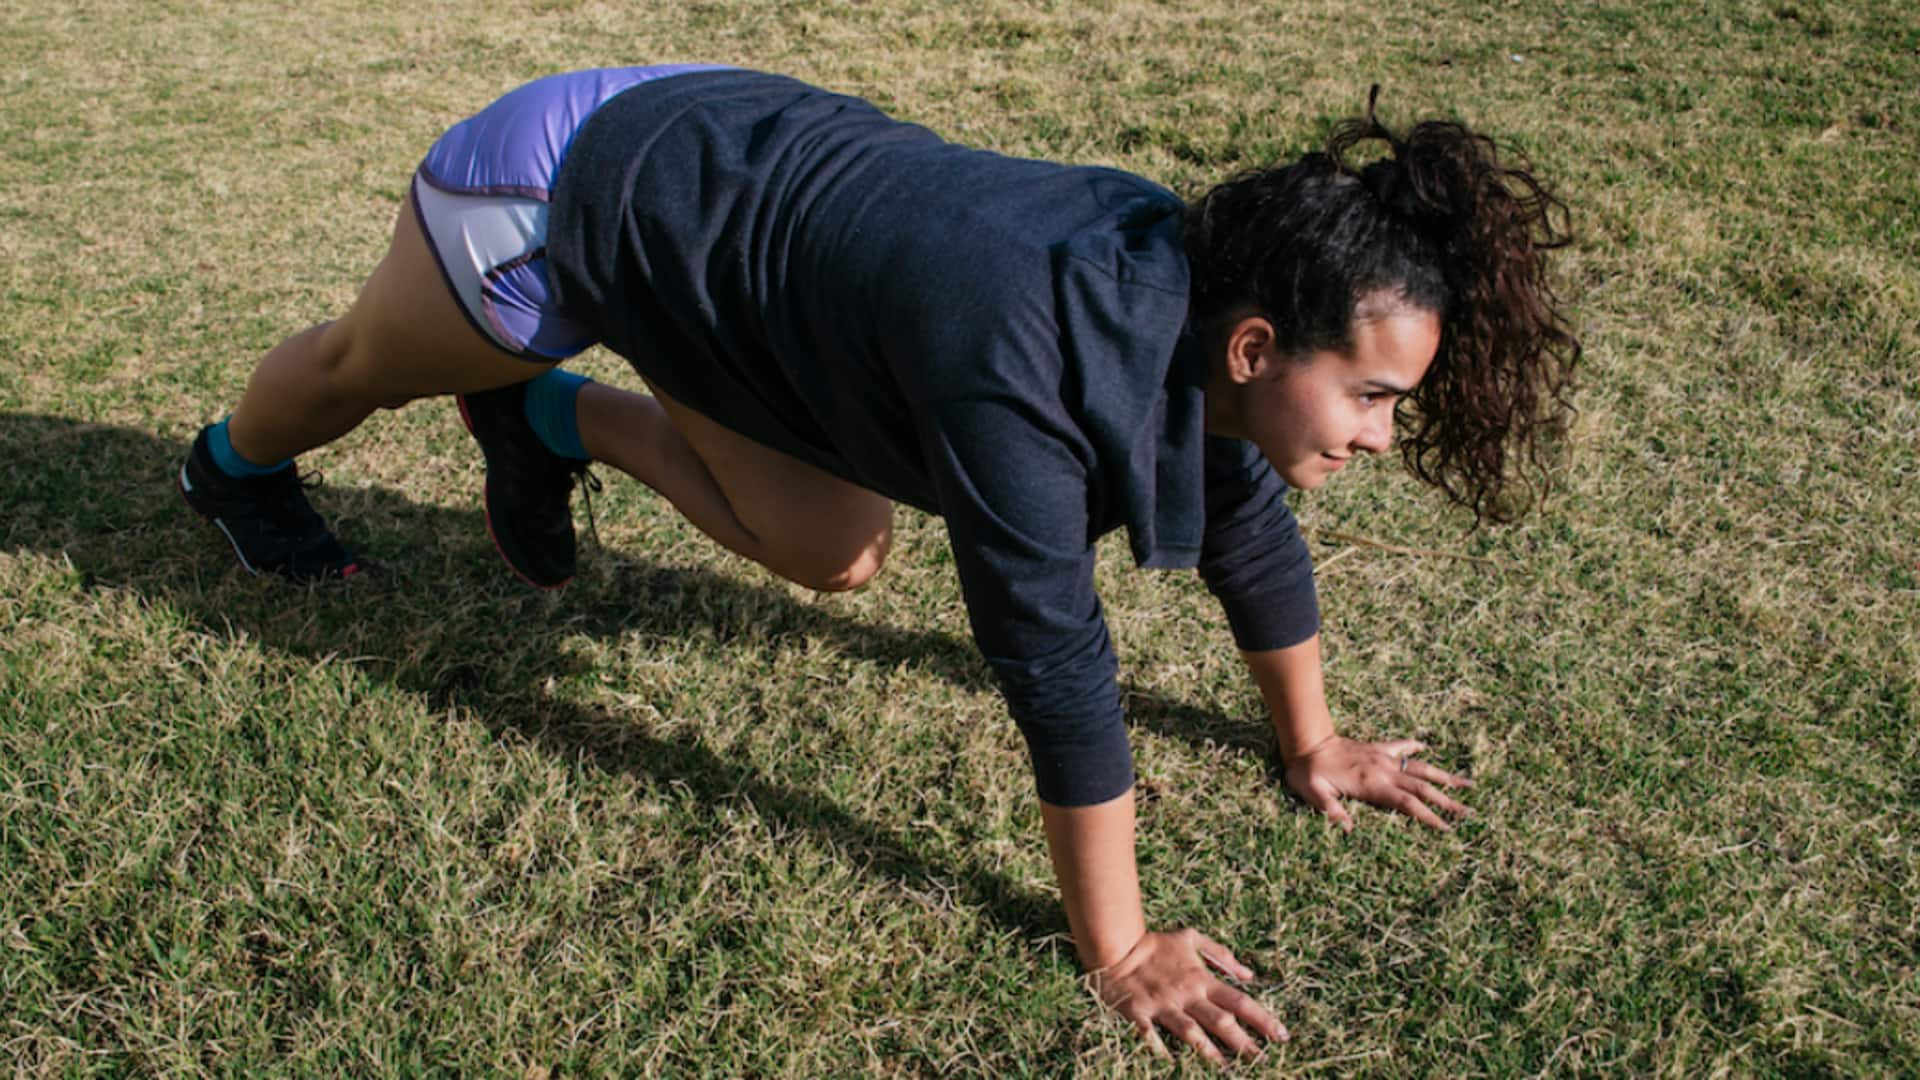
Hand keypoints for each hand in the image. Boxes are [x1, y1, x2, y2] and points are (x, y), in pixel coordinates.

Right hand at [1091, 928, 1287, 1064]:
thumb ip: (1220, 954)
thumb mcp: (1190, 939)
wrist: (1116, 944)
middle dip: (1244, 1042)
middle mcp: (1186, 995)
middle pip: (1220, 1021)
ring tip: (1229, 1070)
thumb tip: (1248, 975)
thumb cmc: (1154, 944)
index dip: (1262, 1018)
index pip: (1238, 1001)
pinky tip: (1172, 1066)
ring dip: (1210, 1052)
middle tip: (1263, 1060)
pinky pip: (1151, 1037)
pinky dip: (1161, 1051)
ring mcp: (1162, 1006)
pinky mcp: (1139, 1015)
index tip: (1281, 1035)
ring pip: (1191, 1032)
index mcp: (1200, 979)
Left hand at [1285, 736, 1471, 830]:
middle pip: (1422, 787)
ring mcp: (1383, 758)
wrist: (1307, 741)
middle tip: (1469, 811)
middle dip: (1447, 800)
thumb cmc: (1308, 771)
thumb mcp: (1314, 793)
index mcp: (1372, 785)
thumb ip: (1330, 810)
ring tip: (1466, 782)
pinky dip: (1414, 746)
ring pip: (1420, 767)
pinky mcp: (1377, 749)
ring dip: (1443, 776)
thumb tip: (1346, 829)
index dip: (1427, 816)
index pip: (1407, 803)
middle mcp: (1384, 771)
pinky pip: (1400, 746)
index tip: (1446, 828)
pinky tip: (1425, 747)